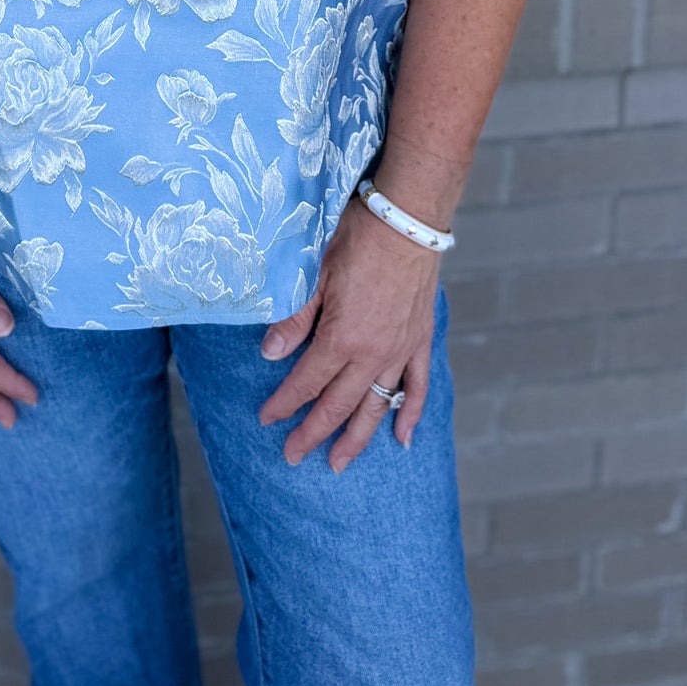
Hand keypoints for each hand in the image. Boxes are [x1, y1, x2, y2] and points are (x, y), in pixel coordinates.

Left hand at [256, 196, 439, 469]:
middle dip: (313, 434)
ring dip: (356, 438)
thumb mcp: (316, 275)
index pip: (306, 383)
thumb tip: (269, 354)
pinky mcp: (419, 340)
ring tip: (339, 464)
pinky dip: (409, 414)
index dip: (284, 404)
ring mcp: (399, 351)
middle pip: (337, 405)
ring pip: (376, 407)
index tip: (267, 420)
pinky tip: (402, 439)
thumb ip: (295, 319)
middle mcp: (372, 355)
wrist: (407, 221)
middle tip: (293, 457)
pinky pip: (416, 387)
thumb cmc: (357, 239)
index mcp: (342, 339)